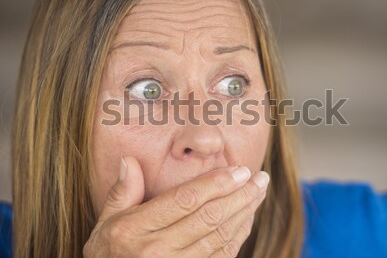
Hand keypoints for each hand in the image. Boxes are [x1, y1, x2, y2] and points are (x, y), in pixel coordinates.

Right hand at [83, 156, 269, 257]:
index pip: (185, 200)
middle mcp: (158, 251)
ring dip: (244, 213)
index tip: (238, 170)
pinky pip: (221, 257)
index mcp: (136, 230)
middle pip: (209, 217)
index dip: (216, 183)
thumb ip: (121, 192)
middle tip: (260, 178)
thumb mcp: (105, 223)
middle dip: (240, 195)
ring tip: (259, 193)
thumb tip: (130, 160)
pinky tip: (247, 219)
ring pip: (220, 237)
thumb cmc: (109, 254)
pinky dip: (238, 236)